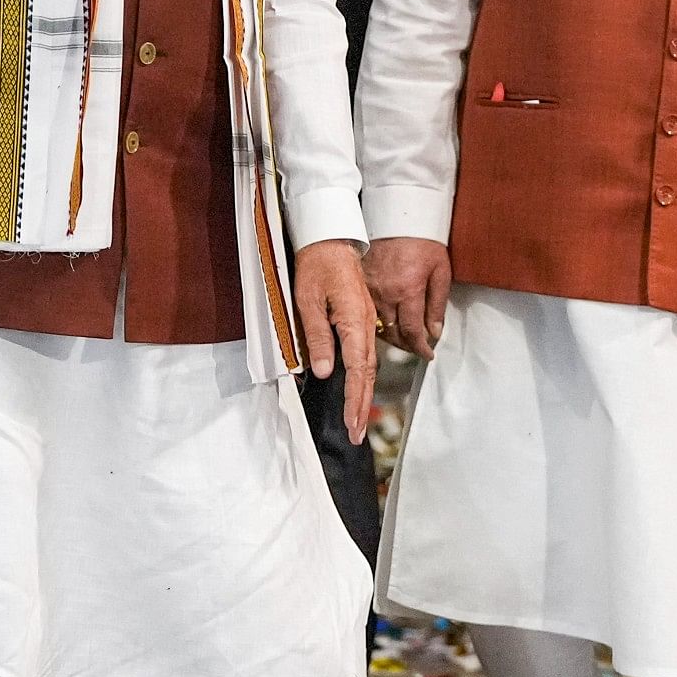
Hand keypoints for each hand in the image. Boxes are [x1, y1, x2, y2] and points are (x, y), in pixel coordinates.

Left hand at [291, 237, 375, 439]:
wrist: (331, 241)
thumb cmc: (317, 267)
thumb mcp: (307, 301)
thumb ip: (317, 336)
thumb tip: (323, 370)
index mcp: (354, 321)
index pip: (356, 369)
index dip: (354, 399)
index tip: (352, 423)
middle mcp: (366, 326)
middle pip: (367, 374)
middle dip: (362, 407)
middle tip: (357, 435)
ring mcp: (367, 324)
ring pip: (368, 366)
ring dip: (363, 395)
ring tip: (357, 421)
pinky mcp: (362, 321)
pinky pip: (365, 355)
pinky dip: (362, 378)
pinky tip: (358, 391)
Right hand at [365, 235, 451, 358]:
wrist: (399, 216)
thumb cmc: (422, 239)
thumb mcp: (441, 271)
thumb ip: (438, 304)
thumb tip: (434, 331)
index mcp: (408, 291)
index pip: (413, 332)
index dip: (421, 348)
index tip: (427, 353)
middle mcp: (386, 293)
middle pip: (393, 334)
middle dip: (407, 345)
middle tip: (417, 347)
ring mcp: (370, 288)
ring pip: (377, 325)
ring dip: (391, 336)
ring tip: (403, 338)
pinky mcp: (361, 282)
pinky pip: (366, 311)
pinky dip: (376, 321)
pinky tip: (386, 322)